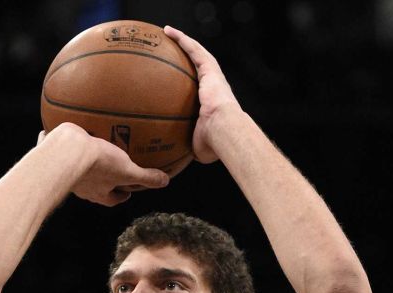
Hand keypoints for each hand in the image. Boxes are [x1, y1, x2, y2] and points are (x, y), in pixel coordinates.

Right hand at [38, 123, 168, 206]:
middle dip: (103, 180)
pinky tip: (65, 131)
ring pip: (76, 170)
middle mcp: (82, 185)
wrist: (66, 152)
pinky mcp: (53, 155)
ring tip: (91, 150)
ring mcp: (66, 171)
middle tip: (112, 170)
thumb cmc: (98, 165)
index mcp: (99, 192)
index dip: (122, 195)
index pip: (113, 199)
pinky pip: (57, 151)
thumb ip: (145, 177)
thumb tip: (165, 181)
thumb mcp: (127, 171)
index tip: (128, 191)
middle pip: (95, 187)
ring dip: (83, 163)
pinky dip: (62, 144)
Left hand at [164, 25, 242, 163]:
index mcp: (212, 105)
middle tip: (172, 53)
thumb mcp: (197, 148)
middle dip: (186, 58)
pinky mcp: (211, 69)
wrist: (224, 131)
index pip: (200, 91)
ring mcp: (213, 77)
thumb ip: (188, 148)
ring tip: (168, 33)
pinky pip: (194, 50)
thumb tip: (176, 159)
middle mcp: (214, 87)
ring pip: (197, 54)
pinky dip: (182, 40)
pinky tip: (169, 32)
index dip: (190, 84)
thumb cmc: (213, 143)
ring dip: (183, 42)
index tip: (178, 82)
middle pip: (199, 68)